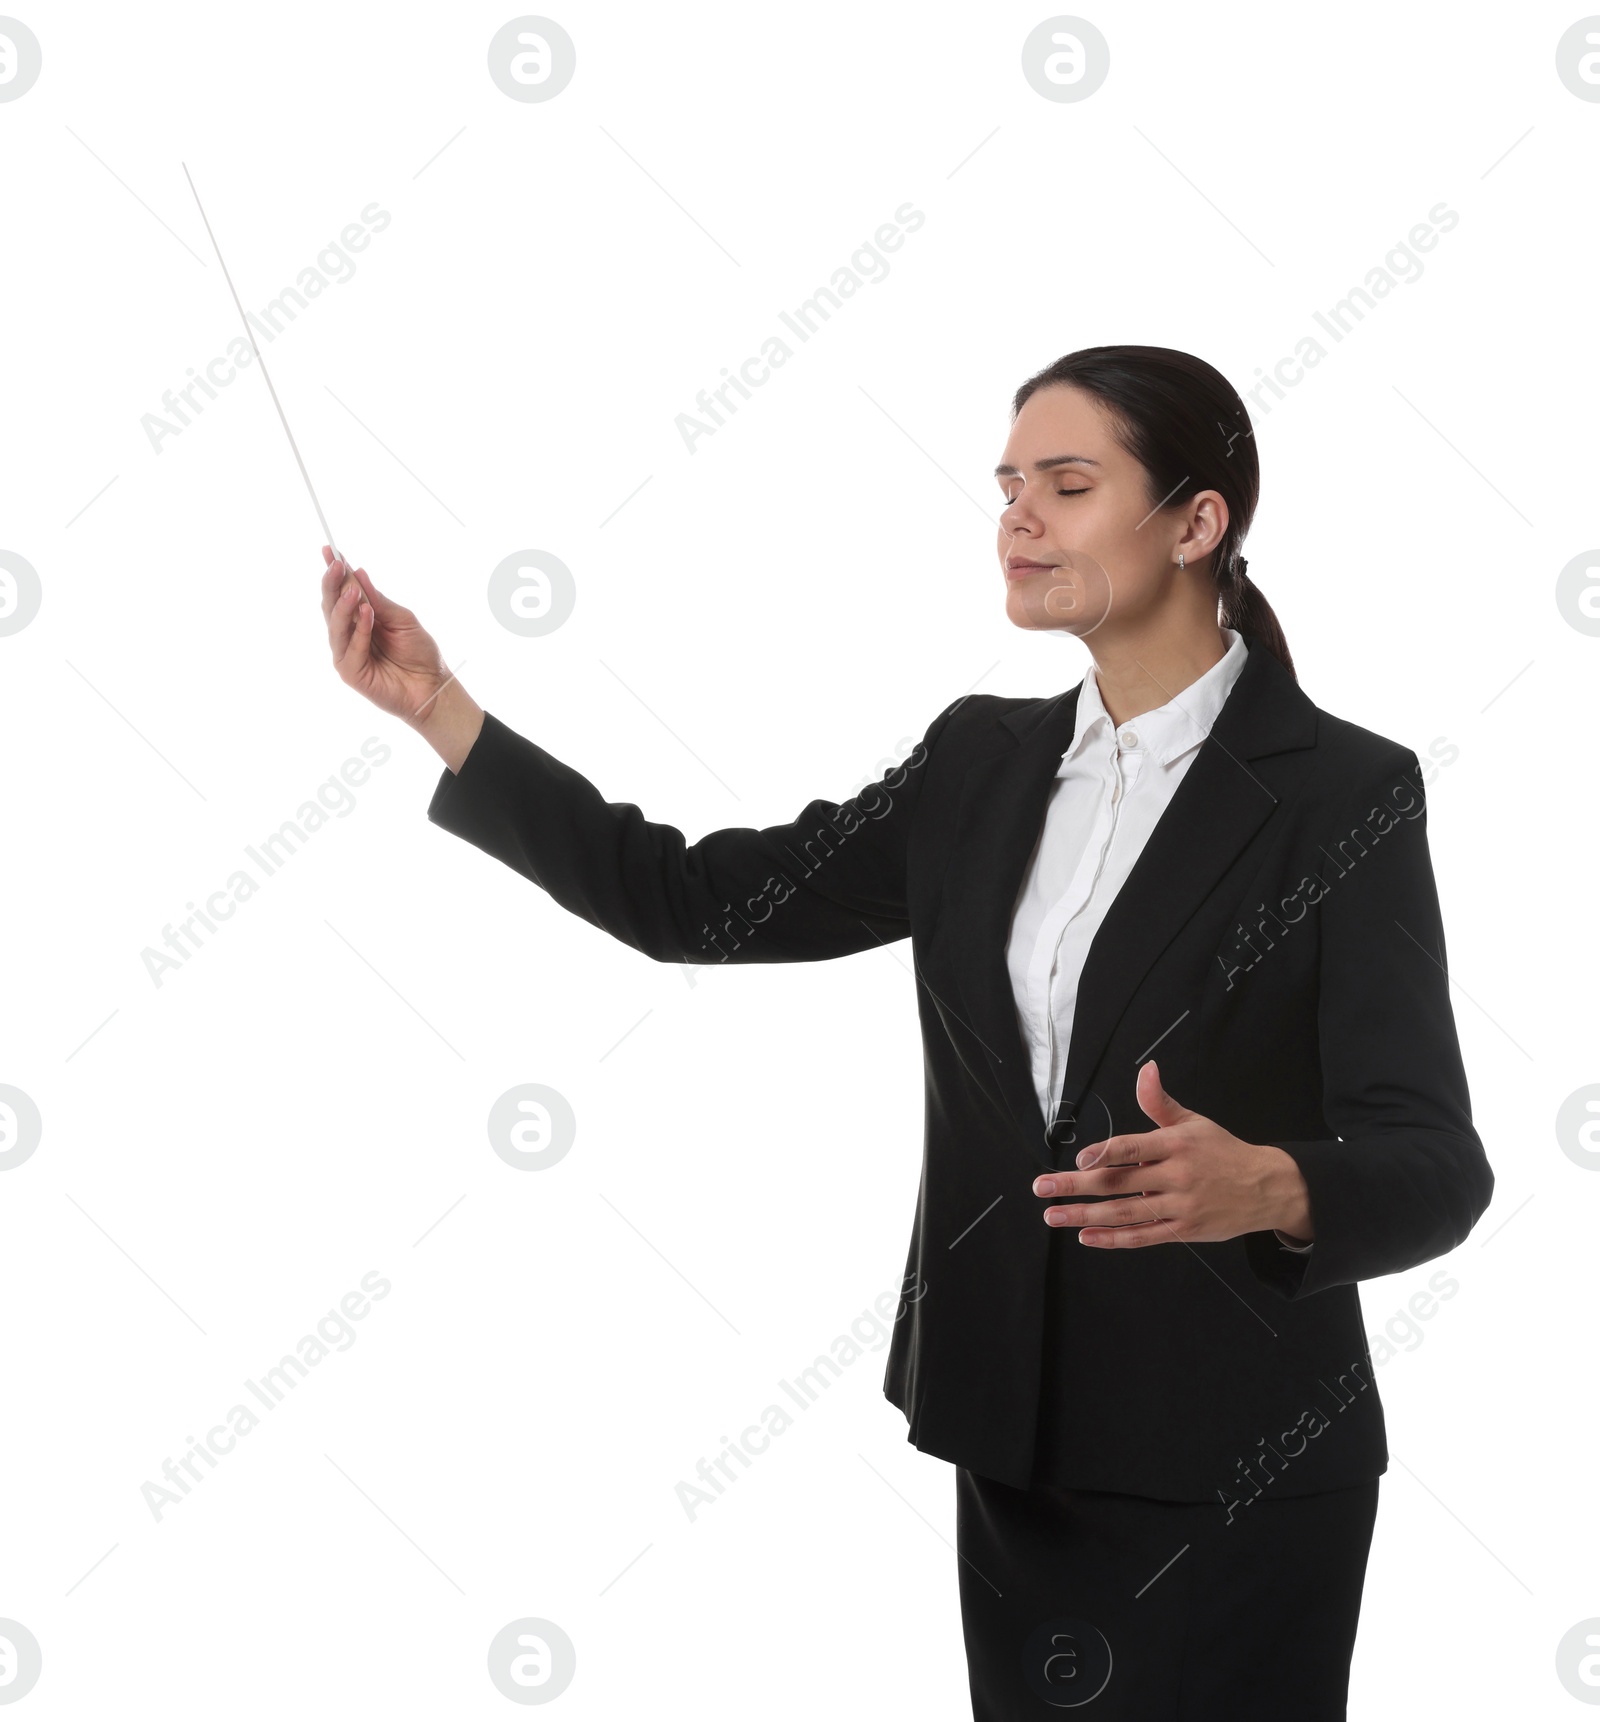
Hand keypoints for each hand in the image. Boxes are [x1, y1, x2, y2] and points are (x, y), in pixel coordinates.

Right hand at [319, 547, 483, 769]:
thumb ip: (380, 601)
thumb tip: (360, 574)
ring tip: (352, 590)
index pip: (341, 592)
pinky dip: (359, 630)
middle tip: (336, 565)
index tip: (330, 550)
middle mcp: (349, 635)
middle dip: (332, 584)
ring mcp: (347, 654)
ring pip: (335, 626)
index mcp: (360, 620)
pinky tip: (368, 614)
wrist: (433, 687)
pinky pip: (350, 648)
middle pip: (331, 606)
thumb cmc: (420, 654)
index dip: (335, 573)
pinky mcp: (351, 672)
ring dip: (343, 606)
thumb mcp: (403, 619)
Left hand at [1031, 1059, 1313, 1249]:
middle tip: (1042, 1188)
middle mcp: (1176, 1176)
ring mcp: (1180, 1206)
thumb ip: (1159, 1101)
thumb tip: (1146, 1069)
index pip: (1132, 1148)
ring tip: (1053, 1215)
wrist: (1267, 1188)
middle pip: (1118, 1183)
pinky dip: (1113, 1239)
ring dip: (1084, 1216)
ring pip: (1125, 1213)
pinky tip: (1087, 1236)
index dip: (1103, 1154)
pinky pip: (1143, 1238)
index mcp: (1175, 1144)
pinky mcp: (1184, 1231)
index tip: (1076, 1161)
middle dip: (1076, 1187)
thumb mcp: (1193, 1122)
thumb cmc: (1223, 1151)